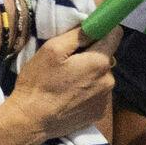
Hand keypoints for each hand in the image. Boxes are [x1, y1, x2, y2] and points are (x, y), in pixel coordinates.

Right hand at [2, 26, 120, 143]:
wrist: (31, 121)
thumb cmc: (39, 81)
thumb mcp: (52, 49)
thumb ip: (78, 35)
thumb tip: (96, 24)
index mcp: (99, 62)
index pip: (115, 35)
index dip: (101, 29)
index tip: (86, 33)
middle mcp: (109, 81)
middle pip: (106, 57)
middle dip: (91, 54)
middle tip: (68, 60)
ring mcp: (105, 100)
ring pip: (101, 76)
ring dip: (89, 74)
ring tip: (67, 81)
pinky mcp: (98, 114)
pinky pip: (98, 93)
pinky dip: (87, 91)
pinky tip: (70, 96)